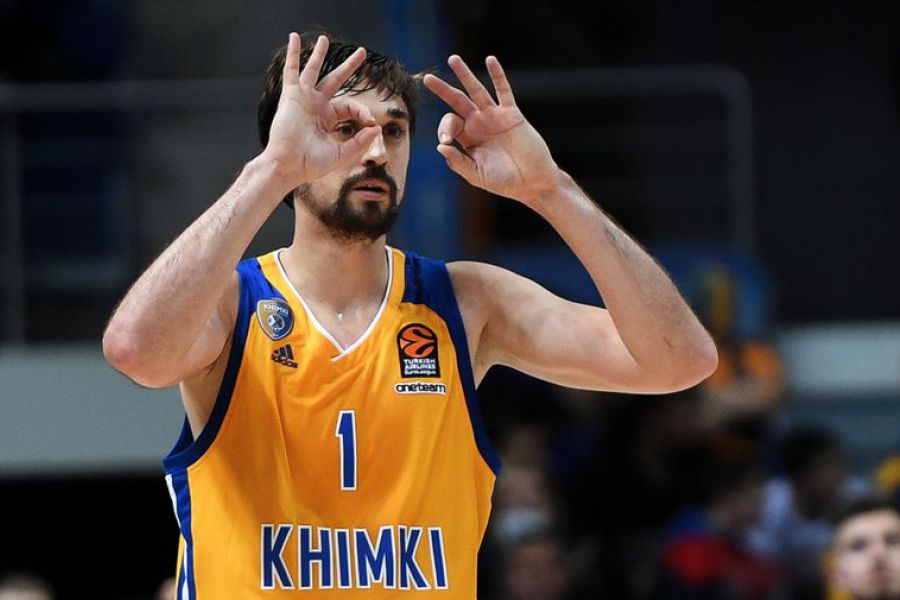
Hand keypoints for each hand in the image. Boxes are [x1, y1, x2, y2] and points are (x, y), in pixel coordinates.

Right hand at [262, 33, 381, 186]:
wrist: (288, 166)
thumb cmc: (310, 164)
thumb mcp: (342, 154)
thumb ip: (360, 142)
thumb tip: (376, 127)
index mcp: (327, 119)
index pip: (350, 106)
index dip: (363, 111)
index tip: (371, 123)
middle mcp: (316, 106)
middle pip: (335, 80)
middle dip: (349, 67)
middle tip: (362, 52)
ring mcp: (304, 99)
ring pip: (314, 70)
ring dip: (319, 54)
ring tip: (325, 39)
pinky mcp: (292, 96)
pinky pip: (292, 70)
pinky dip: (293, 54)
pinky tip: (293, 38)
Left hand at [423, 55, 559, 204]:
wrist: (532, 181)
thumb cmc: (504, 182)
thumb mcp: (477, 176)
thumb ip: (458, 162)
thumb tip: (440, 147)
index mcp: (467, 139)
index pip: (450, 124)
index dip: (444, 129)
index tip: (446, 142)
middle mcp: (478, 124)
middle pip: (456, 101)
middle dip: (442, 89)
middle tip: (427, 79)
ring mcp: (494, 117)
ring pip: (476, 91)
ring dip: (465, 75)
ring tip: (453, 59)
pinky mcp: (512, 114)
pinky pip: (503, 91)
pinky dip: (498, 75)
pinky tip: (491, 60)